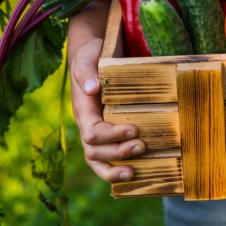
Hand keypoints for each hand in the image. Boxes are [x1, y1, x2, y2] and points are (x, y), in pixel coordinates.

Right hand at [68, 1, 145, 182]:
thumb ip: (86, 71)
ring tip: (135, 173)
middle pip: (95, 151)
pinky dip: (117, 166)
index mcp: (83, 110)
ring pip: (97, 159)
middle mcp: (88, 123)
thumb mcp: (87, 57)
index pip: (92, 133)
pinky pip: (107, 155)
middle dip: (117, 153)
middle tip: (142, 147)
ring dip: (114, 169)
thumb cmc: (91, 54)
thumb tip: (92, 89)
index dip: (112, 136)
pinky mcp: (107, 129)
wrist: (93, 51)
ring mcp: (96, 128)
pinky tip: (136, 171)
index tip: (134, 130)